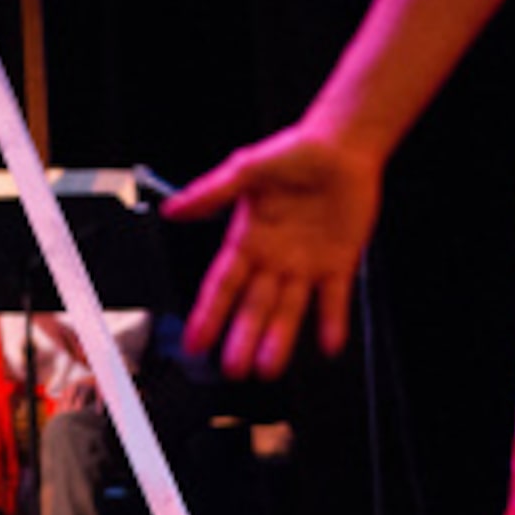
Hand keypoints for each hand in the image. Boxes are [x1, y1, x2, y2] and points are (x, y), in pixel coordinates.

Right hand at [163, 126, 382, 378]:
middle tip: (233, 367)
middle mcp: (273, 259)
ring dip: (279, 340)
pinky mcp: (338, 263)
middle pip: (253, 306)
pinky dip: (332, 322)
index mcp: (247, 240)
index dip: (207, 315)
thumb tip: (173, 210)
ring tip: (268, 367)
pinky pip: (334, 299)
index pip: (221, 286)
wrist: (342, 147)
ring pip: (289, 311)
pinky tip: (329, 344)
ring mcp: (305, 265)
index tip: (194, 342)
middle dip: (242, 338)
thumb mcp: (245, 170)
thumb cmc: (294, 152)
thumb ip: (210, 193)